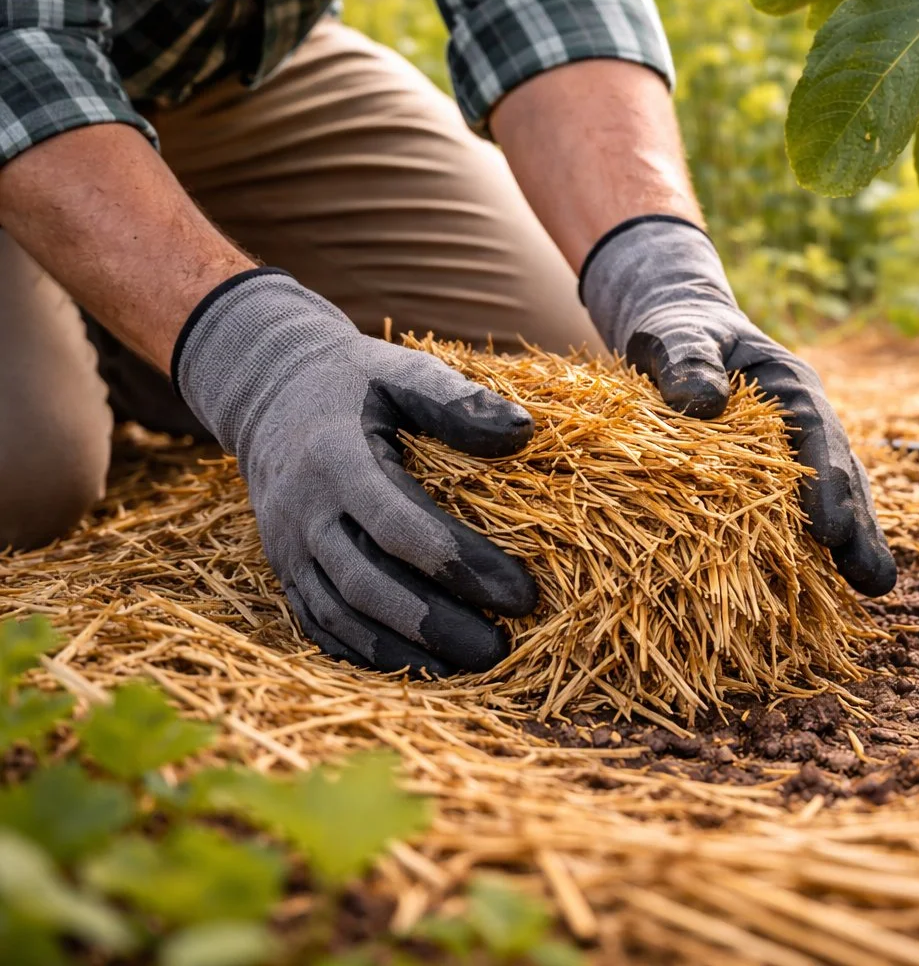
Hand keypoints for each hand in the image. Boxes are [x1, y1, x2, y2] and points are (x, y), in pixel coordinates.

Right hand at [174, 271, 537, 673]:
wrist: (267, 390)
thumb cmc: (353, 382)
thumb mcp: (402, 372)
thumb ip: (458, 402)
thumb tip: (525, 432)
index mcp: (338, 460)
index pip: (401, 526)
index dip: (462, 564)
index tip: (521, 593)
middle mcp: (305, 511)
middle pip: (370, 584)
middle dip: (437, 624)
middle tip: (499, 648)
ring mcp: (287, 546)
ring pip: (341, 615)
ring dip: (401, 652)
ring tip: (465, 672)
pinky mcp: (283, 568)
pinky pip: (318, 624)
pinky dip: (363, 653)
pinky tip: (414, 670)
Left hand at [580, 217, 897, 596]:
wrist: (679, 336)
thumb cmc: (677, 334)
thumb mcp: (675, 336)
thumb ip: (687, 360)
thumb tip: (701, 402)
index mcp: (791, 386)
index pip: (819, 436)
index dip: (828, 484)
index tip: (830, 530)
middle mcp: (806, 423)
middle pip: (841, 474)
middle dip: (857, 525)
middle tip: (874, 578)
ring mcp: (796, 454)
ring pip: (833, 498)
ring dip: (850, 542)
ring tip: (871, 588)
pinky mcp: (774, 480)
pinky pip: (799, 514)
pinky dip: (811, 547)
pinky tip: (820, 588)